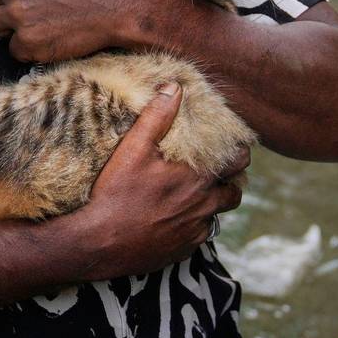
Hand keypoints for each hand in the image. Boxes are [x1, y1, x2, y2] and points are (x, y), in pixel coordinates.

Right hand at [65, 85, 246, 279]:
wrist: (98, 243)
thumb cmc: (115, 193)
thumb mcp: (133, 148)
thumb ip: (157, 116)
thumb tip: (175, 87)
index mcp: (197, 178)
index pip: (238, 163)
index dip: (239, 154)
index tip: (234, 149)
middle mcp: (203, 206)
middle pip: (234, 193)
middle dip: (229, 181)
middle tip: (217, 173)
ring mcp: (194, 231)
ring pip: (216, 216)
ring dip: (212, 205)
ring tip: (196, 194)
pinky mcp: (182, 250)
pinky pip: (199, 236)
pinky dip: (194, 225)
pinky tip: (176, 218)